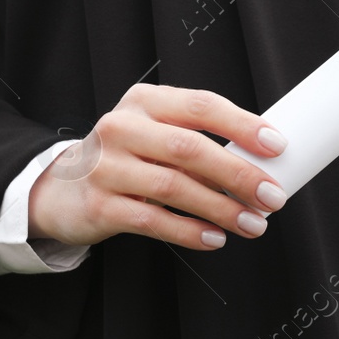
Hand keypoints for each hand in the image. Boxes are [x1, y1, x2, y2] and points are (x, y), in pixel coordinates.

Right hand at [26, 83, 288, 251]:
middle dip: (239, 174)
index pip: (201, 105)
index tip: (277, 146)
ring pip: (174, 187)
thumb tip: (260, 163)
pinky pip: (153, 220)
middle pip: (191, 148)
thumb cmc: (125, 157)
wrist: (61, 187)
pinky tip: (214, 238)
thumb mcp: (154, 132)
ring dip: (221, 208)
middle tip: (272, 196)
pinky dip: (189, 231)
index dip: (243, 125)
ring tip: (252, 223)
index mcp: (145, 101)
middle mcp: (122, 127)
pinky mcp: (99, 204)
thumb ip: (197, 139)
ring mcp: (106, 166)